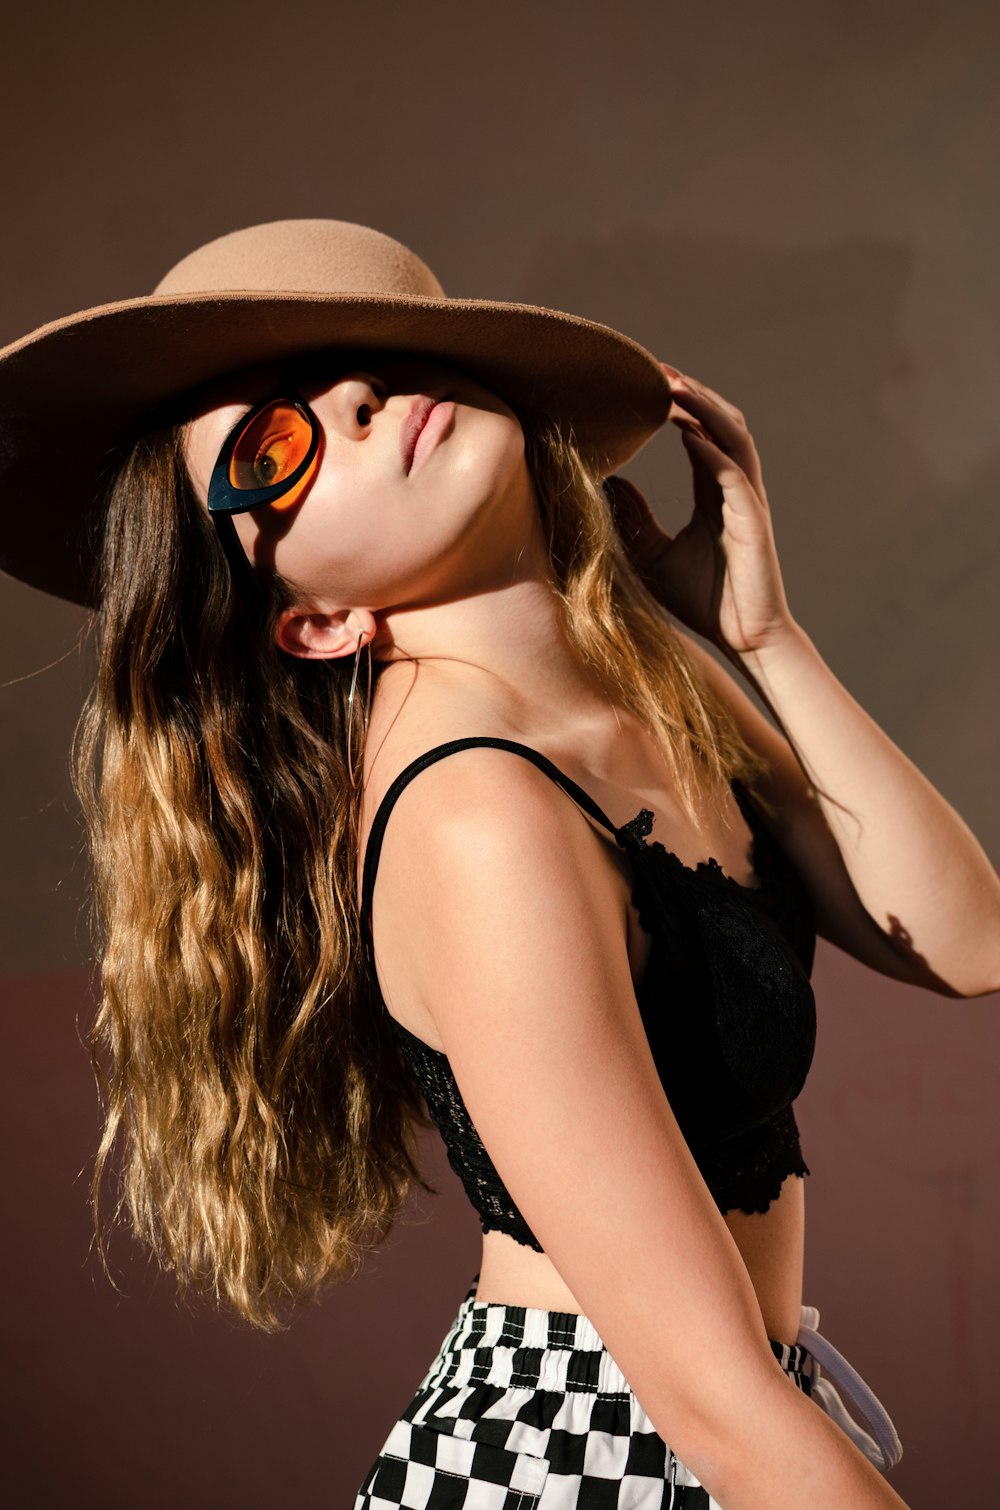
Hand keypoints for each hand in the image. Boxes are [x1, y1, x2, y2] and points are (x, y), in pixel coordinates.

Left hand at [607, 363, 796, 655]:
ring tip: (673, 385)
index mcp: (716, 492)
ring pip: (732, 437)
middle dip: (691, 393)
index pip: (699, 433)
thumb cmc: (706, 601)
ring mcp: (747, 501)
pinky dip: (712, 450)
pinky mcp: (753, 521)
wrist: (744, 639)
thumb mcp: (653, 554)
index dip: (677, 405)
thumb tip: (605, 485)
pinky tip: (688, 434)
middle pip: (719, 422)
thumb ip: (635, 518)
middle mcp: (735, 488)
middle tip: (655, 368)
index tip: (644, 384)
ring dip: (705, 407)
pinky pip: (734, 475)